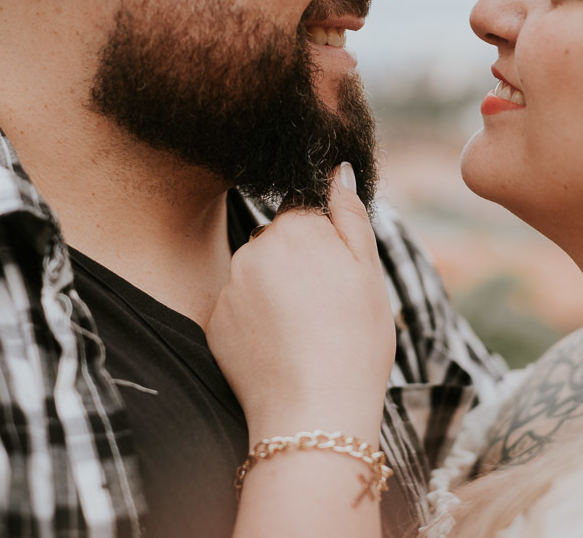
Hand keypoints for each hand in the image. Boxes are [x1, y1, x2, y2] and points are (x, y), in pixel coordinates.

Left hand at [207, 164, 395, 444]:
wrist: (315, 412)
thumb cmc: (355, 341)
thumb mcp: (368, 272)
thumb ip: (349, 214)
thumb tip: (338, 169)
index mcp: (294, 228)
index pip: (304, 215)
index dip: (325, 245)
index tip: (336, 279)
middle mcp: (253, 248)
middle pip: (276, 242)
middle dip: (297, 264)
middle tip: (324, 309)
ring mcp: (229, 286)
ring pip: (256, 275)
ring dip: (274, 292)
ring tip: (302, 332)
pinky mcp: (214, 322)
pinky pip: (237, 309)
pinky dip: (254, 322)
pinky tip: (278, 348)